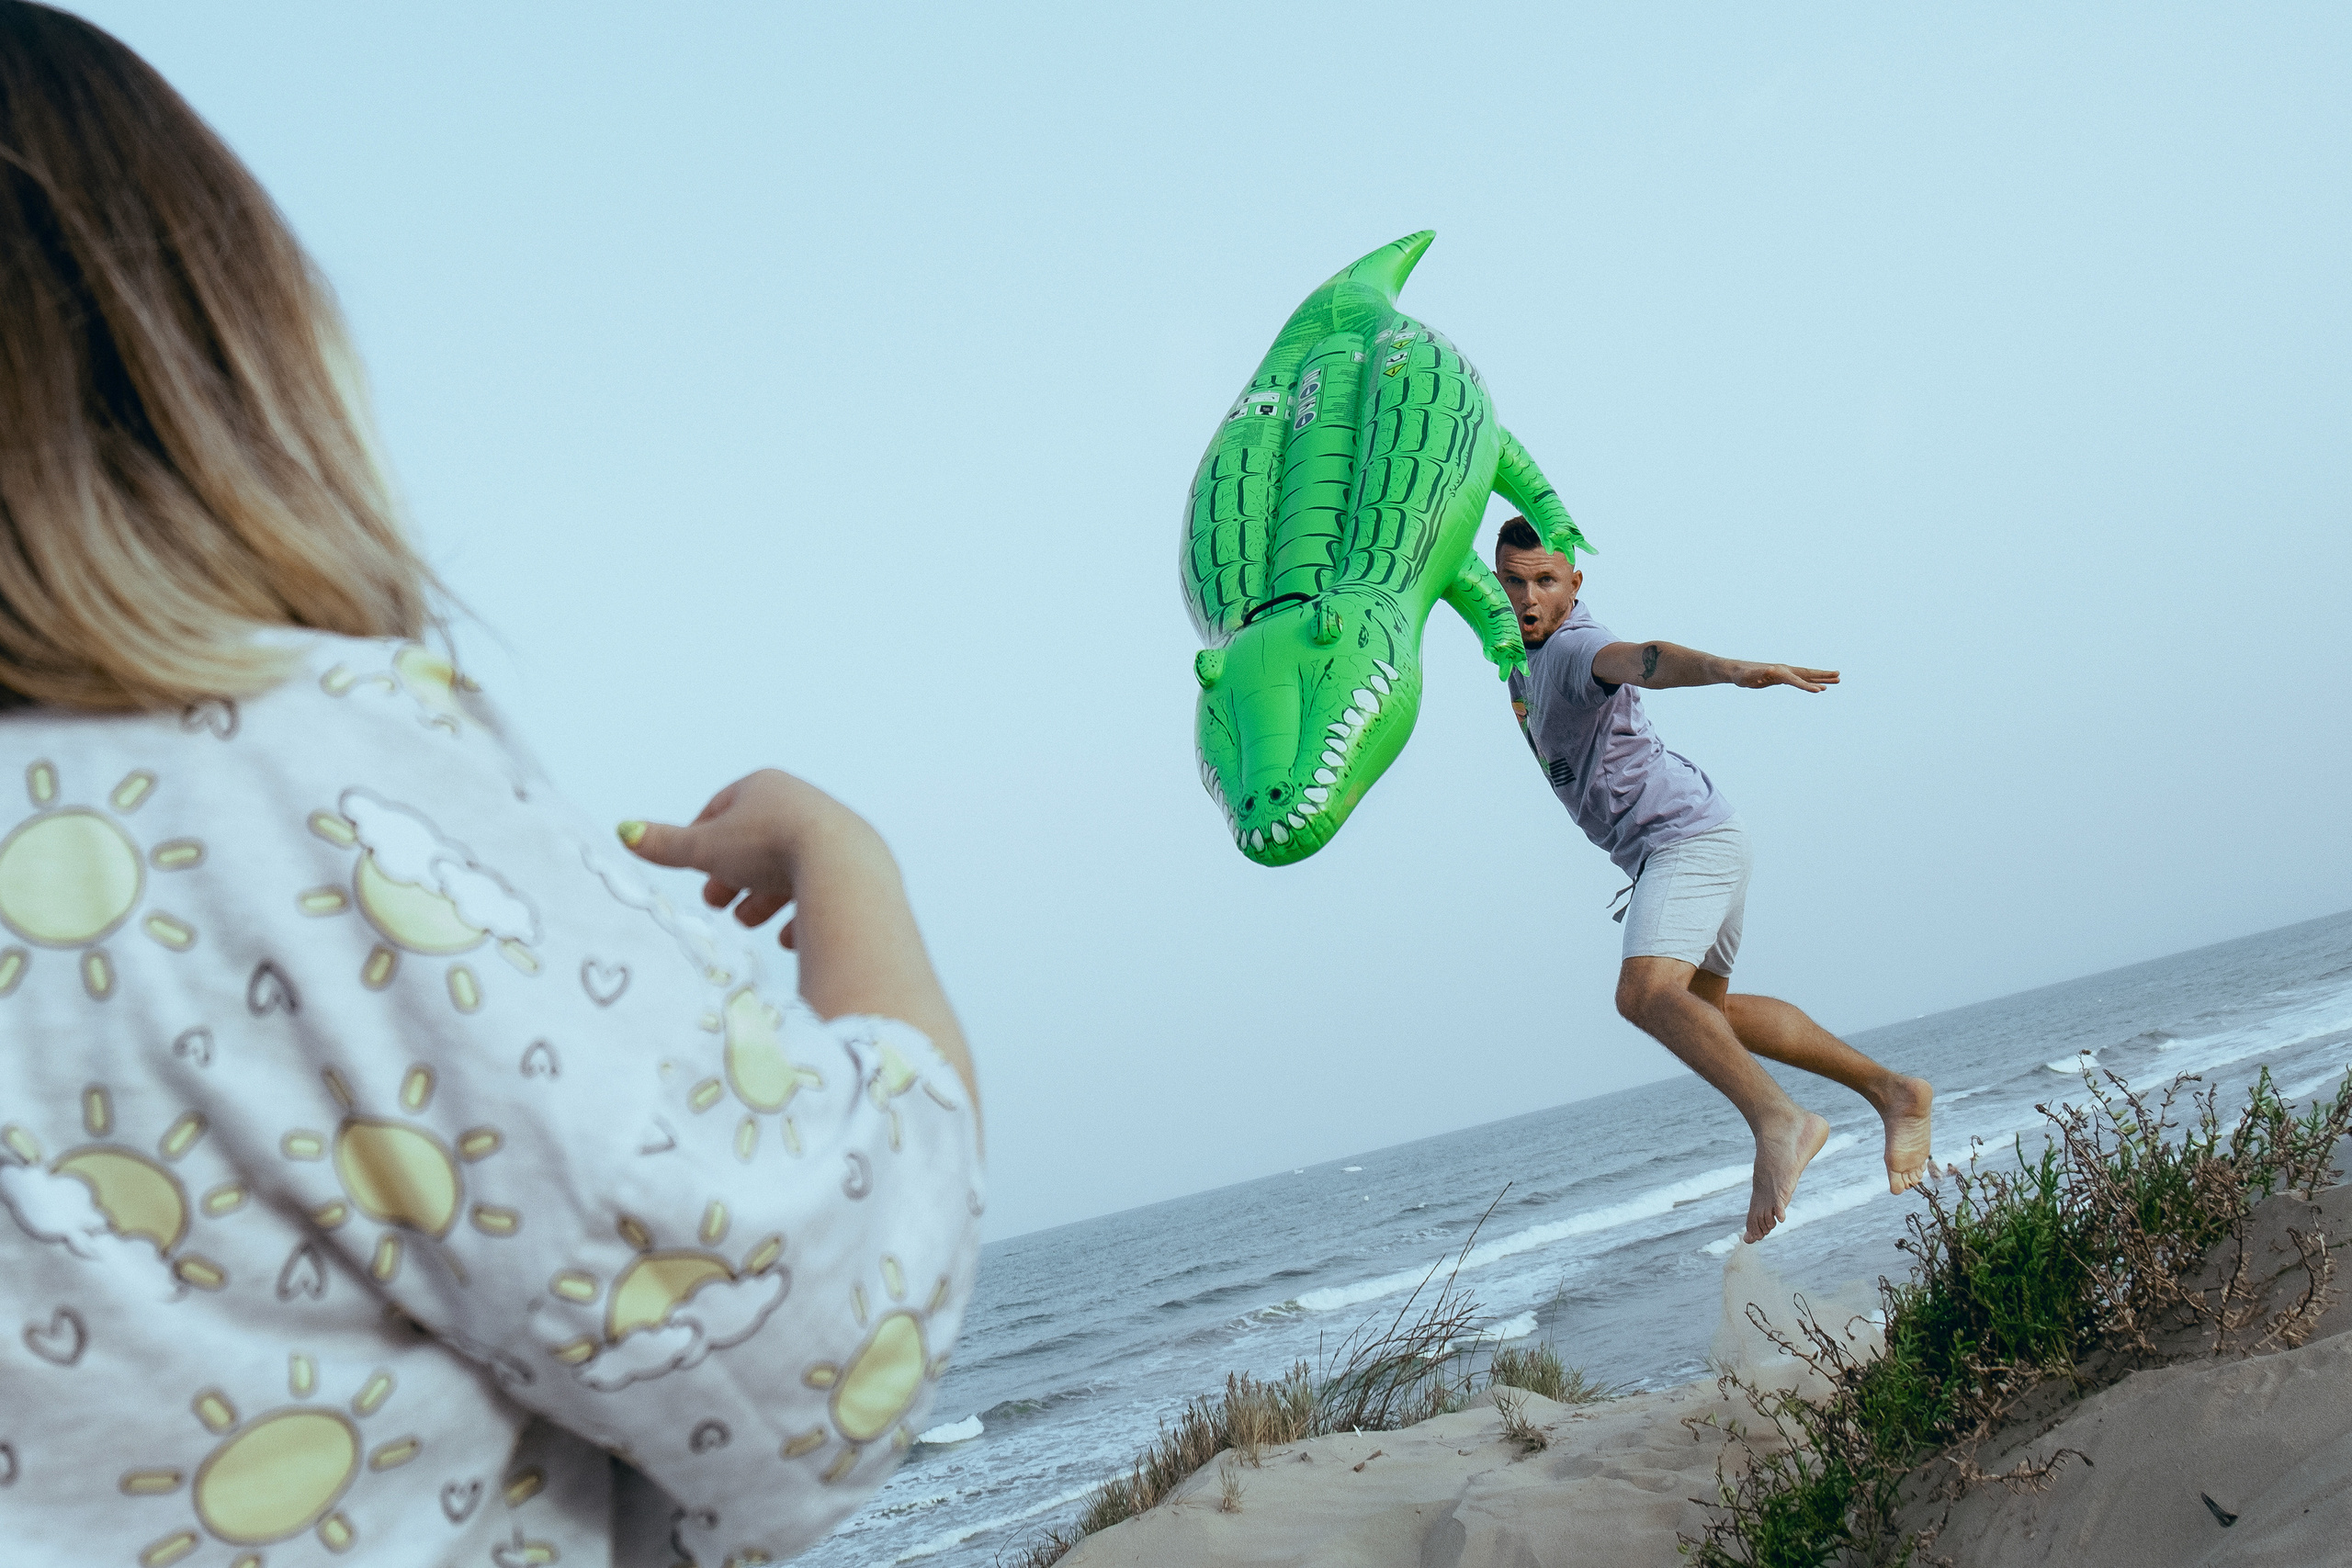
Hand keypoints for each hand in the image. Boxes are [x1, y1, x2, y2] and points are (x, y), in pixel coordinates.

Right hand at [619, 770, 978, 1142]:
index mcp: (766, 787)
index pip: (724, 808)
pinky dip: (801, 914)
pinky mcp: (857, 868)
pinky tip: (787, 938)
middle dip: (734, 875)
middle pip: (758, 841)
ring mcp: (834, 834)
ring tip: (750, 923)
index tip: (694, 869)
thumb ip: (666, 845)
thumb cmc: (770, 849)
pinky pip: (822, 891)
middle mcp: (804, 803)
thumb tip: (623, 831)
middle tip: (718, 905)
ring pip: (790, 867)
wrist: (843, 868)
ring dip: (765, 897)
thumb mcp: (707, 848)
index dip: (704, 841)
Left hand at [1730, 663, 1839, 692]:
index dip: (1807, 686)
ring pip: (1806, 675)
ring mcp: (1785, 672)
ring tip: (1838, 679)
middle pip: (1807, 673)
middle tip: (1839, 676)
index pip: (1796, 680)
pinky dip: (1811, 681)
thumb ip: (1759, 673)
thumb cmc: (1741, 675)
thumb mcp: (1748, 677)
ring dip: (1821, 677)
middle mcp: (1784, 670)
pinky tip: (1818, 685)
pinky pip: (1801, 679)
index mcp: (1779, 671)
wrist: (1737, 671)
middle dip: (1823, 675)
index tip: (1820, 691)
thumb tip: (1770, 668)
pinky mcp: (1783, 677)